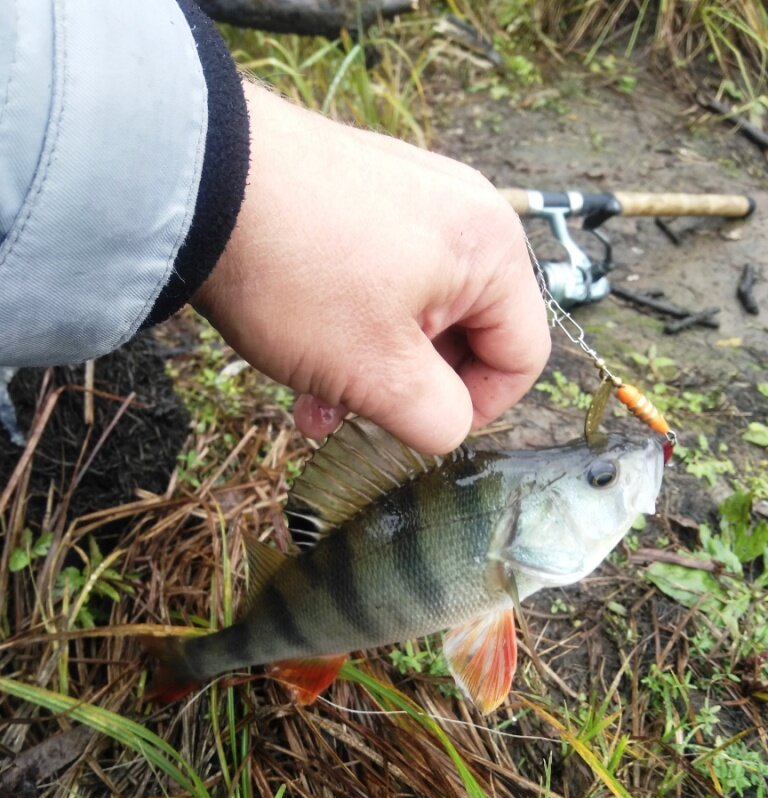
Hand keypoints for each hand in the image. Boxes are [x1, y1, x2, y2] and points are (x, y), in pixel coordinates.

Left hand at [193, 82, 549, 454]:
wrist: (197, 179)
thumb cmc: (300, 277)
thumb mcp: (377, 372)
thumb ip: (436, 419)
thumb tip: (448, 427)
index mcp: (491, 250)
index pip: (523, 355)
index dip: (479, 410)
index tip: (419, 432)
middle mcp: (463, 212)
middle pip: (468, 333)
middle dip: (410, 390)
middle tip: (356, 419)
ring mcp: (409, 194)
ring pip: (416, 311)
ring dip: (372, 367)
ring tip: (316, 400)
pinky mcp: (361, 192)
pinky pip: (379, 277)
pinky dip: (350, 324)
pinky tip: (300, 354)